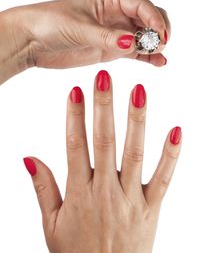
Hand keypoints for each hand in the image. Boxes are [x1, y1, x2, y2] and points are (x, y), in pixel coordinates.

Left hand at [0, 0, 169, 82]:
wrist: (32, 40)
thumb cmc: (50, 23)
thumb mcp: (79, 28)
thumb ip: (107, 37)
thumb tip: (134, 43)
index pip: (142, 5)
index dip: (155, 19)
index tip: (160, 35)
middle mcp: (116, 13)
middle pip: (148, 18)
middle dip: (158, 30)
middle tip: (159, 45)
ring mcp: (115, 31)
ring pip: (145, 36)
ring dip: (155, 44)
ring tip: (160, 56)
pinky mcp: (111, 48)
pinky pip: (135, 51)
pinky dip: (148, 57)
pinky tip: (158, 63)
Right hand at [23, 70, 180, 252]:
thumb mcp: (51, 224)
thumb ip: (43, 187)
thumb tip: (29, 157)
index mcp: (79, 194)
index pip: (75, 146)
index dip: (74, 117)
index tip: (76, 91)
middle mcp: (105, 192)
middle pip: (105, 142)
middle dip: (104, 107)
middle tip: (105, 78)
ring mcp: (131, 199)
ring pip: (134, 154)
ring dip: (136, 122)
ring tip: (138, 92)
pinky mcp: (151, 209)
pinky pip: (164, 179)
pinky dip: (171, 155)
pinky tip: (176, 130)